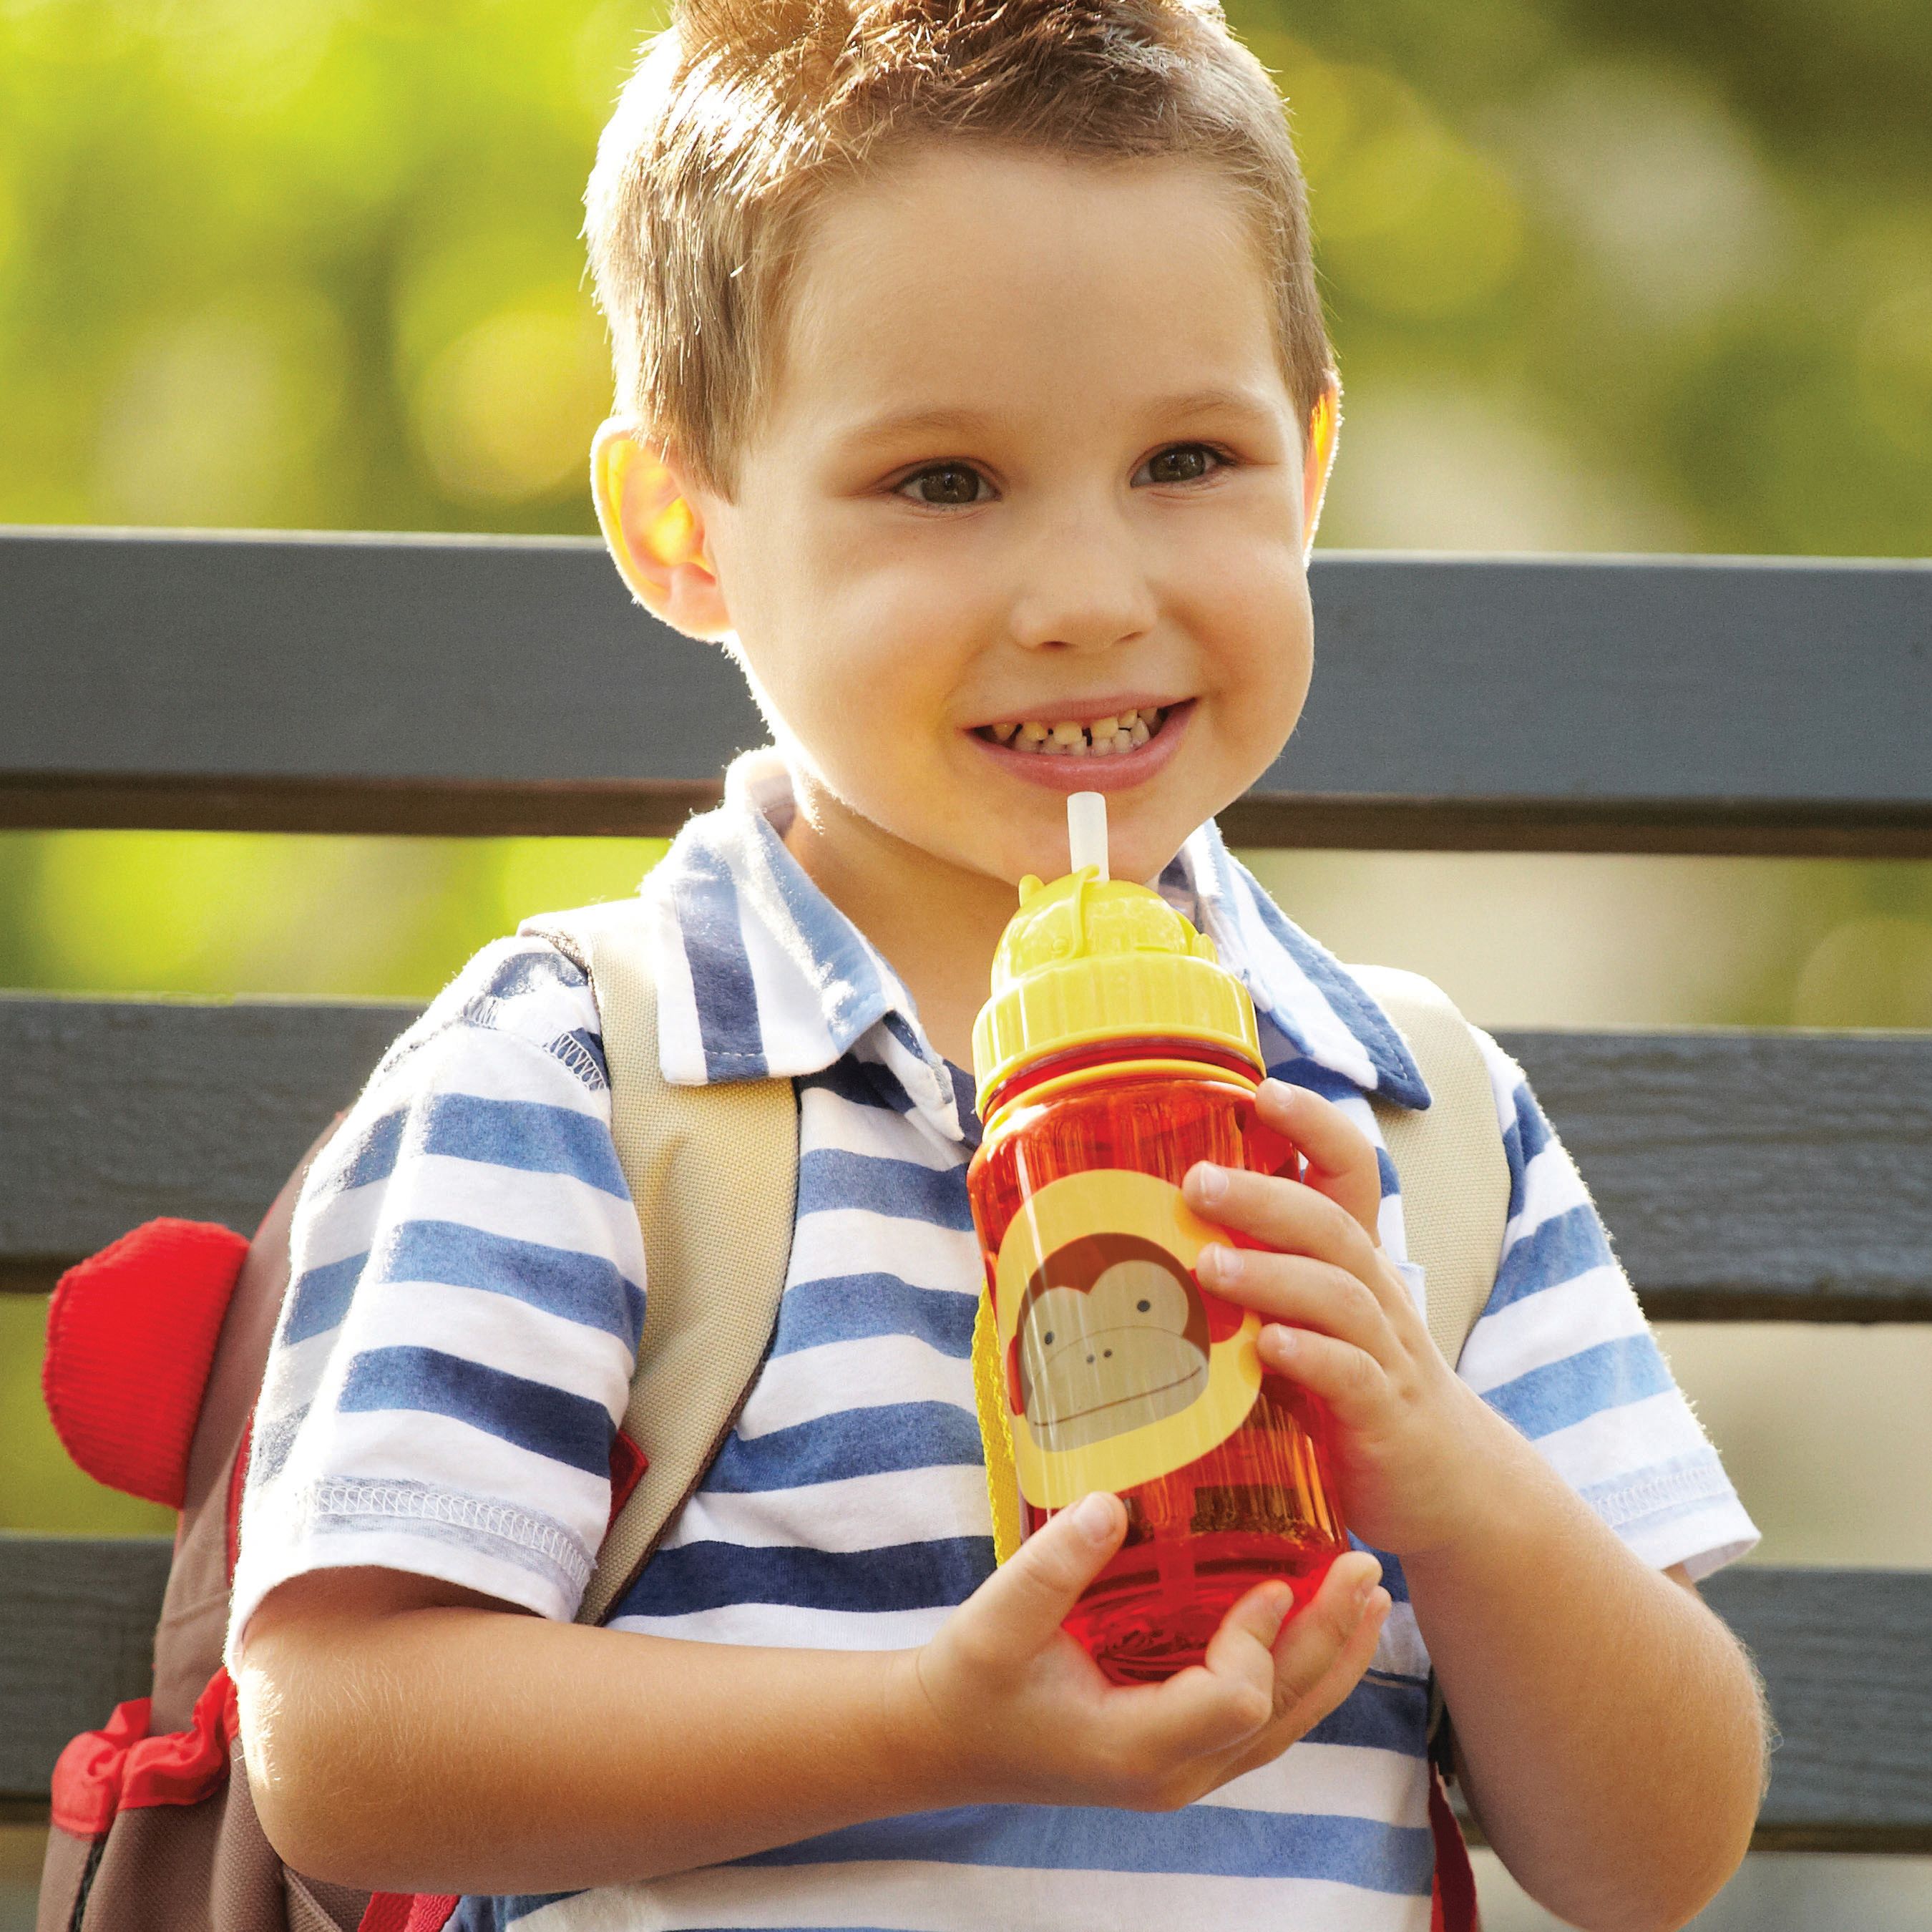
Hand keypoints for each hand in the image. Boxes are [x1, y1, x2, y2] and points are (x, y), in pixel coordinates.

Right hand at [900, 1491, 1387, 1811]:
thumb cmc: (970, 1681)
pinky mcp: (1183, 1750)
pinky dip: (1303, 1674)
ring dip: (1332, 1659)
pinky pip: (1264, 1720)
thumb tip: (1115, 1503)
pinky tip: (1321, 1630)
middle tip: (1364, 1569)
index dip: (1259, 1640)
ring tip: (1370, 1599)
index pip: (1234, 1701)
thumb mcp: (997, 1620)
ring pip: (1286, 1725)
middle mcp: (1173, 1773)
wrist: (946, 1739)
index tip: (1266, 1578)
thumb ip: (1056, 1566)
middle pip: (1281, 1714)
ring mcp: (1183, 1770)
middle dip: (1328, 1640)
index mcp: (1133, 1747)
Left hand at [1183, 1078, 1506, 1556]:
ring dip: (1273, 1275)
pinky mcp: (1385, 1418)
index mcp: (1353, 1265)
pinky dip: (1311, 1357)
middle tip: (1198, 1179)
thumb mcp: (1307, 1324)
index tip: (1263, 1091)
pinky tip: (1269, 1348)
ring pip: (1339, 1295)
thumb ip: (1249, 1286)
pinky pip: (1353, 1376)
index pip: (1350, 1173)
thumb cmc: (1351, 1394)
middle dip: (1266, 1196)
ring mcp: (1386, 1356)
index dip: (1315, 1126)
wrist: (1446, 1487)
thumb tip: (1139, 1245)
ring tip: (1210, 1264)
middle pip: (1331, 1225)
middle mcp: (1375, 1297)